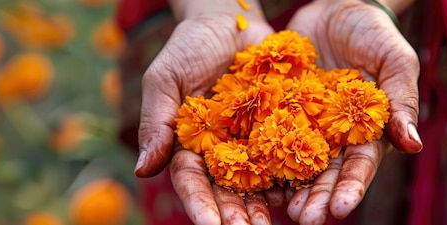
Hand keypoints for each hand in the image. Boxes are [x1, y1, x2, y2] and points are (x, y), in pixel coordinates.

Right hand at [134, 0, 276, 222]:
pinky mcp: (281, 125)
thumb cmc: (189, 47)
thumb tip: (141, 171)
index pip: (192, 182)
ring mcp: (254, 140)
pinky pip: (290, 151)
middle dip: (237, 214)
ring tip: (277, 222)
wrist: (230, 22)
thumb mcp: (165, 80)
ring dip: (267, 203)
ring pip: (261, 179)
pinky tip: (304, 190)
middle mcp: (224, 150)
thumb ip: (156, 123)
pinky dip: (296, 172)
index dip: (200, 204)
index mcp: (191, 146)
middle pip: (229, 190)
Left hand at [285, 0, 421, 222]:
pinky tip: (255, 178)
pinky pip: (271, 135)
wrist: (336, 6)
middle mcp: (336, 135)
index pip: (361, 164)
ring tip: (283, 211)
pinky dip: (265, 157)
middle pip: (327, 173)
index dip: (351, 187)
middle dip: (318, 197)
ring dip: (291, 187)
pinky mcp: (282, 110)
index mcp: (367, 130)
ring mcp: (307, 124)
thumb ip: (402, 101)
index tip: (339, 209)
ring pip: (298, 162)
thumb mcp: (396, 61)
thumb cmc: (374, 32)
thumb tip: (413, 145)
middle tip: (306, 219)